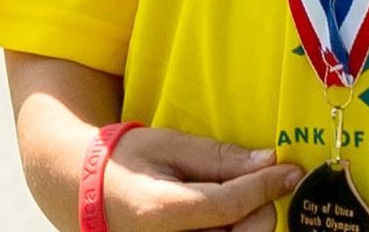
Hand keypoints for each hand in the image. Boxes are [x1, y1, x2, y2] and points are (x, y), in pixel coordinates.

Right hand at [98, 127, 304, 231]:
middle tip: (259, 187)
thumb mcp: (170, 146)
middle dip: (259, 210)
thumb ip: (219, 158)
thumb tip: (269, 161)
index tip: (293, 171)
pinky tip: (225, 218)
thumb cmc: (124, 161)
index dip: (267, 186)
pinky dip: (229, 231)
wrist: (76, 191)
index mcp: (159, 212)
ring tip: (239, 202)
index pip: (231, 205)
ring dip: (245, 225)